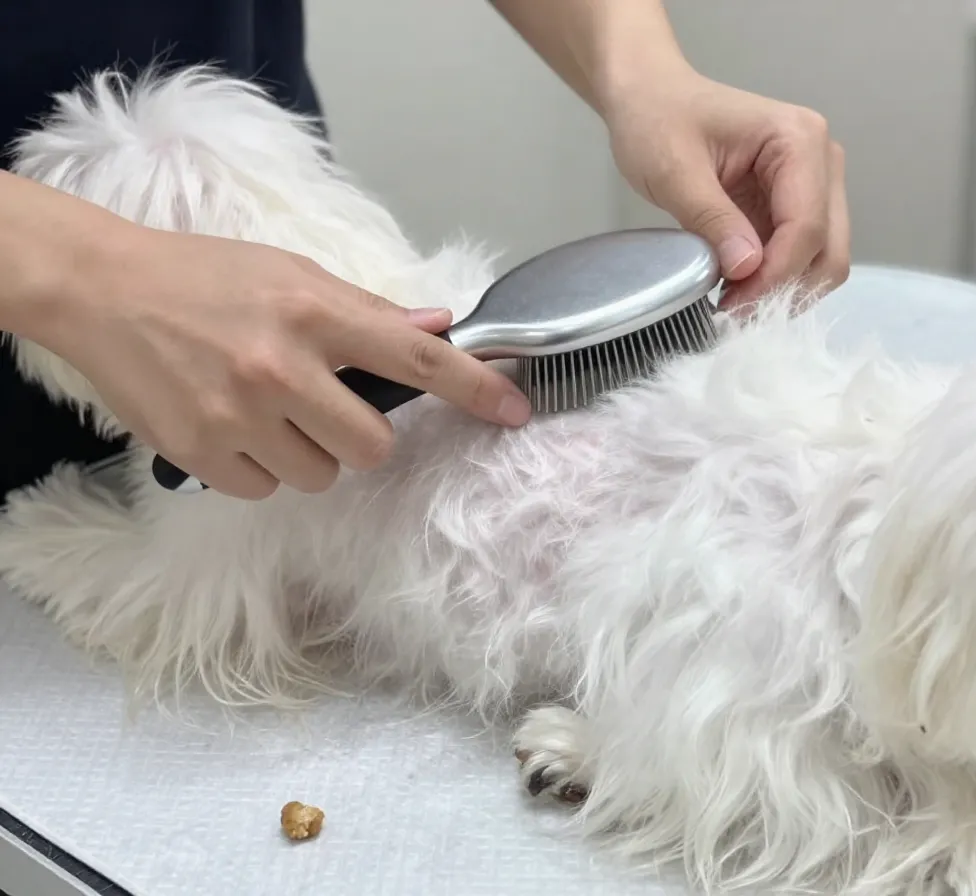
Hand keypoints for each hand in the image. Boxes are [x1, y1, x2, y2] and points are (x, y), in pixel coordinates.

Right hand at [36, 226, 530, 498]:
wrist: (103, 290)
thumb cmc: (207, 277)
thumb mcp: (292, 272)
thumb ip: (365, 310)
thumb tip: (436, 329)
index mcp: (313, 311)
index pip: (415, 359)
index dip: (475, 387)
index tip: (515, 410)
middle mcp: (280, 366)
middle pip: (371, 446)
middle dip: (360, 434)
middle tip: (325, 405)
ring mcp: (238, 415)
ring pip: (320, 475)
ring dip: (309, 453)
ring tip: (269, 410)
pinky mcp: (199, 452)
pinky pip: (266, 489)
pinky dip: (261, 467)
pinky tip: (235, 426)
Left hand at [605, 68, 849, 309]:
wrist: (650, 100)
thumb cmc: (657, 121)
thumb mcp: (674, 170)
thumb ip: (712, 219)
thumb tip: (748, 268)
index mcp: (799, 140)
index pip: (807, 226)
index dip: (775, 276)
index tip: (733, 305)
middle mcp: (821, 162)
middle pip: (829, 249)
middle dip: (785, 288)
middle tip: (733, 311)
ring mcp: (813, 186)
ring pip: (821, 260)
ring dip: (783, 289)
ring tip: (731, 301)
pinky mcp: (794, 207)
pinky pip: (799, 257)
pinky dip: (774, 280)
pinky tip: (737, 288)